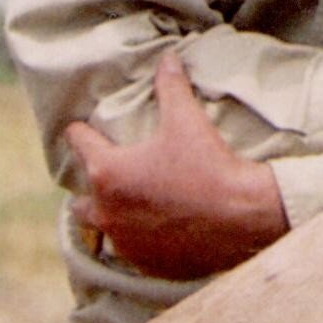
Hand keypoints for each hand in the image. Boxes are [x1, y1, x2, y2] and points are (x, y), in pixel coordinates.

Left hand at [62, 61, 287, 280]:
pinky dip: (138, 239)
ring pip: (105, 230)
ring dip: (113, 216)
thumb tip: (166, 58)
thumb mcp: (187, 120)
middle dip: (93, 188)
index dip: (82, 132)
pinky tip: (156, 229)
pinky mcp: (147, 264)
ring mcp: (126, 242)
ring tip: (132, 205)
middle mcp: (107, 212)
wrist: (244, 216)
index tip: (84, 128)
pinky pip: (132, 251)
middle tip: (112, 175)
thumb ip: (170, 86)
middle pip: (80, 201)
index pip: (79, 144)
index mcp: (108, 173)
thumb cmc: (209, 166)